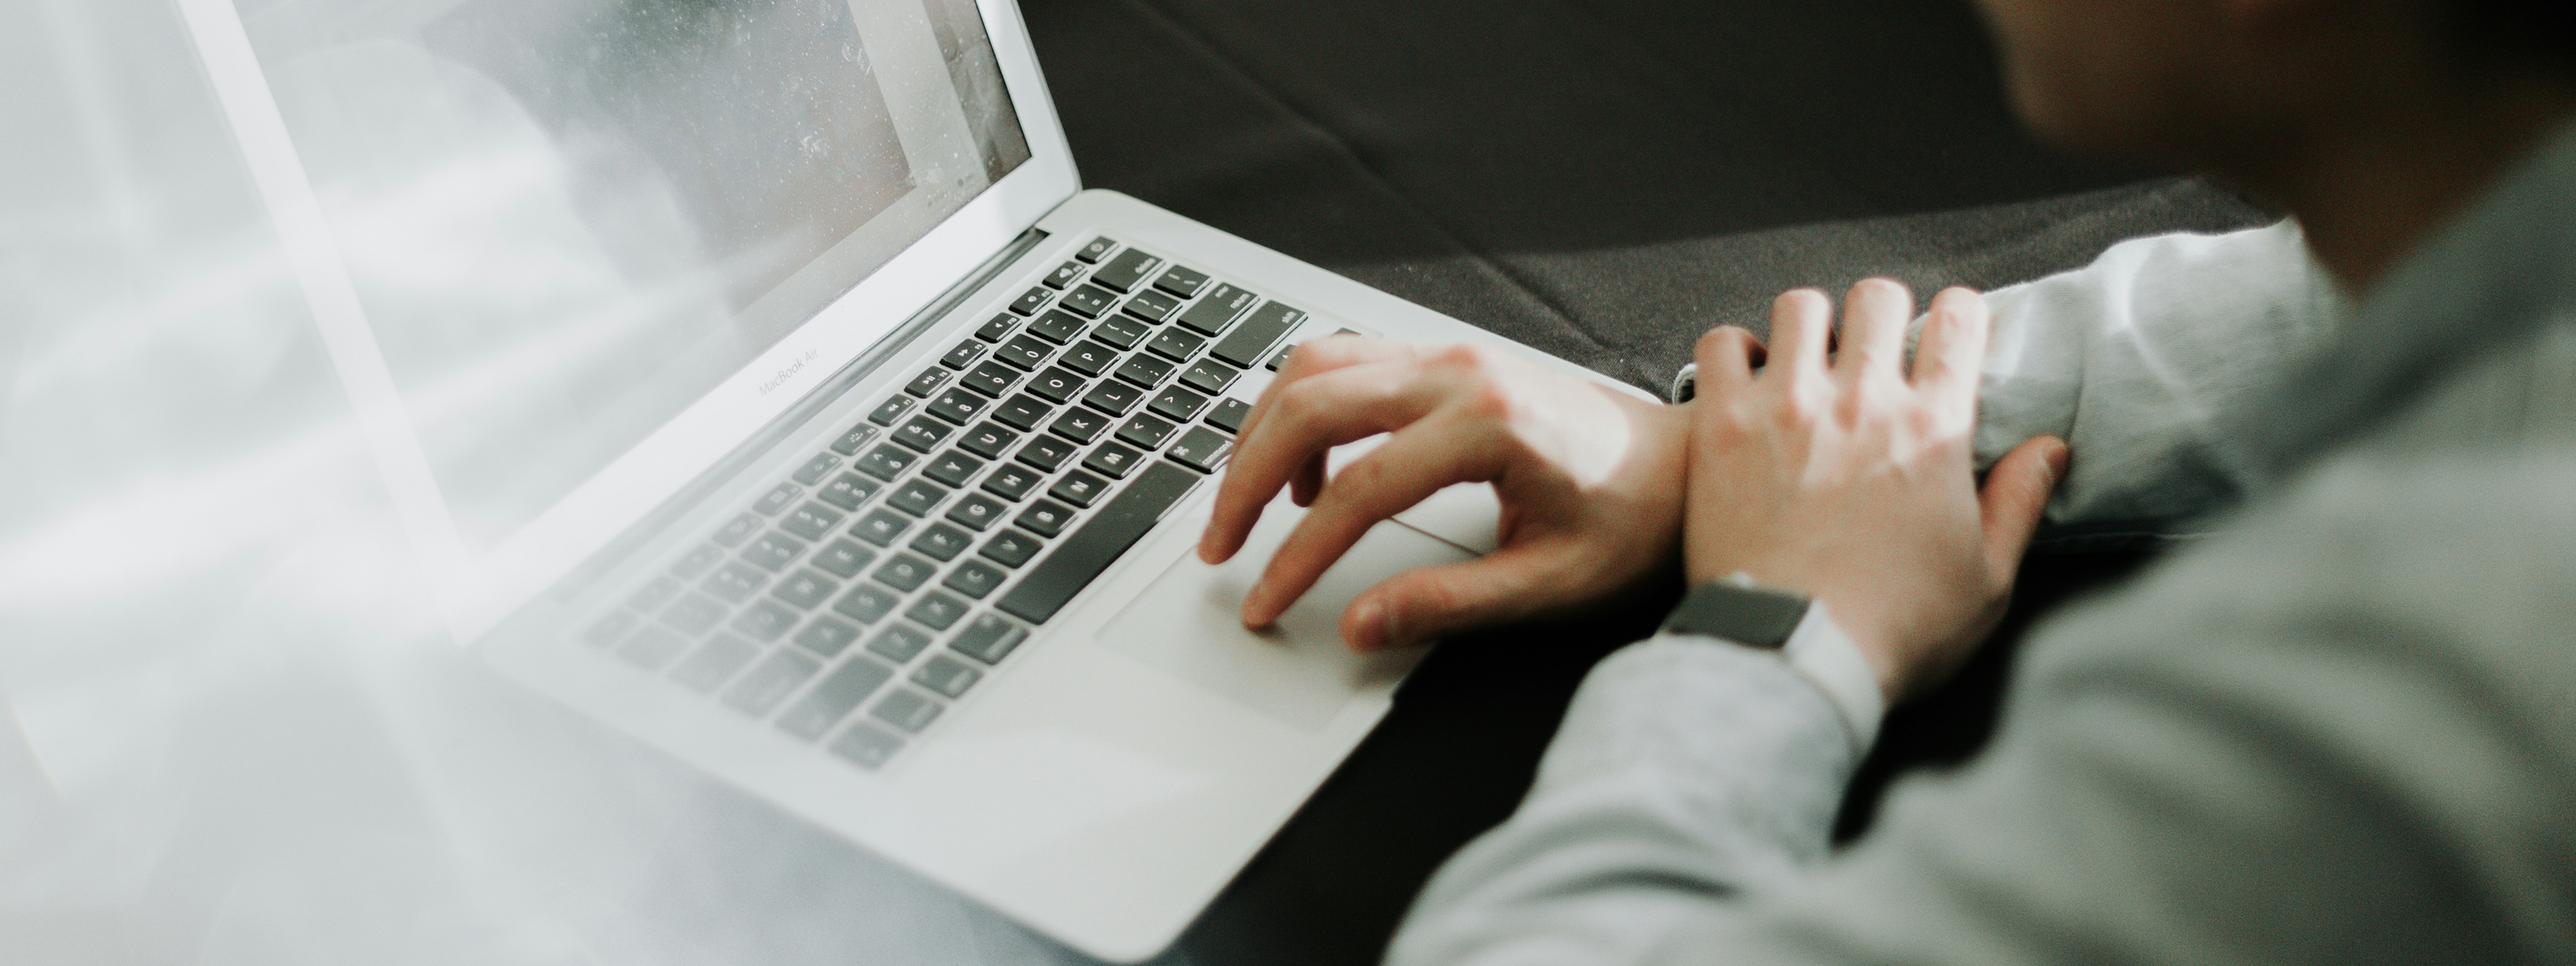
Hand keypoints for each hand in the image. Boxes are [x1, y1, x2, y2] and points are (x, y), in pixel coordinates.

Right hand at [1197, 337, 1690, 650]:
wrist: (1684, 464)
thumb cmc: (1632, 519)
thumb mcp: (1550, 581)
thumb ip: (1450, 605)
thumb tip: (1362, 627)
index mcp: (1490, 424)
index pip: (1357, 491)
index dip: (1298, 556)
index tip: (1265, 602)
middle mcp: (1461, 370)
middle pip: (1310, 405)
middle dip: (1245, 481)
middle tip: (1220, 548)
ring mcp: (1448, 352)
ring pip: (1313, 368)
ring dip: (1262, 434)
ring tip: (1247, 510)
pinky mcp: (1443, 355)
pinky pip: (1343, 361)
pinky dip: (1301, 409)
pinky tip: (1308, 474)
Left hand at [1685, 281, 2066, 700]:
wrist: (1791, 654)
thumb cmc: (1892, 630)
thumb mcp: (1986, 579)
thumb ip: (2019, 502)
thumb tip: (2050, 448)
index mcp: (1934, 428)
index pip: (1959, 321)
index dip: (1959, 316)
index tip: (1949, 333)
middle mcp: (1862, 401)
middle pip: (1878, 296)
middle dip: (1882, 313)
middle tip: (1874, 350)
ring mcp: (1785, 406)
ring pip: (1800, 306)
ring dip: (1809, 325)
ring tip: (1808, 358)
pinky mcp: (1721, 426)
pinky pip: (1721, 345)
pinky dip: (1735, 350)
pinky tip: (1746, 379)